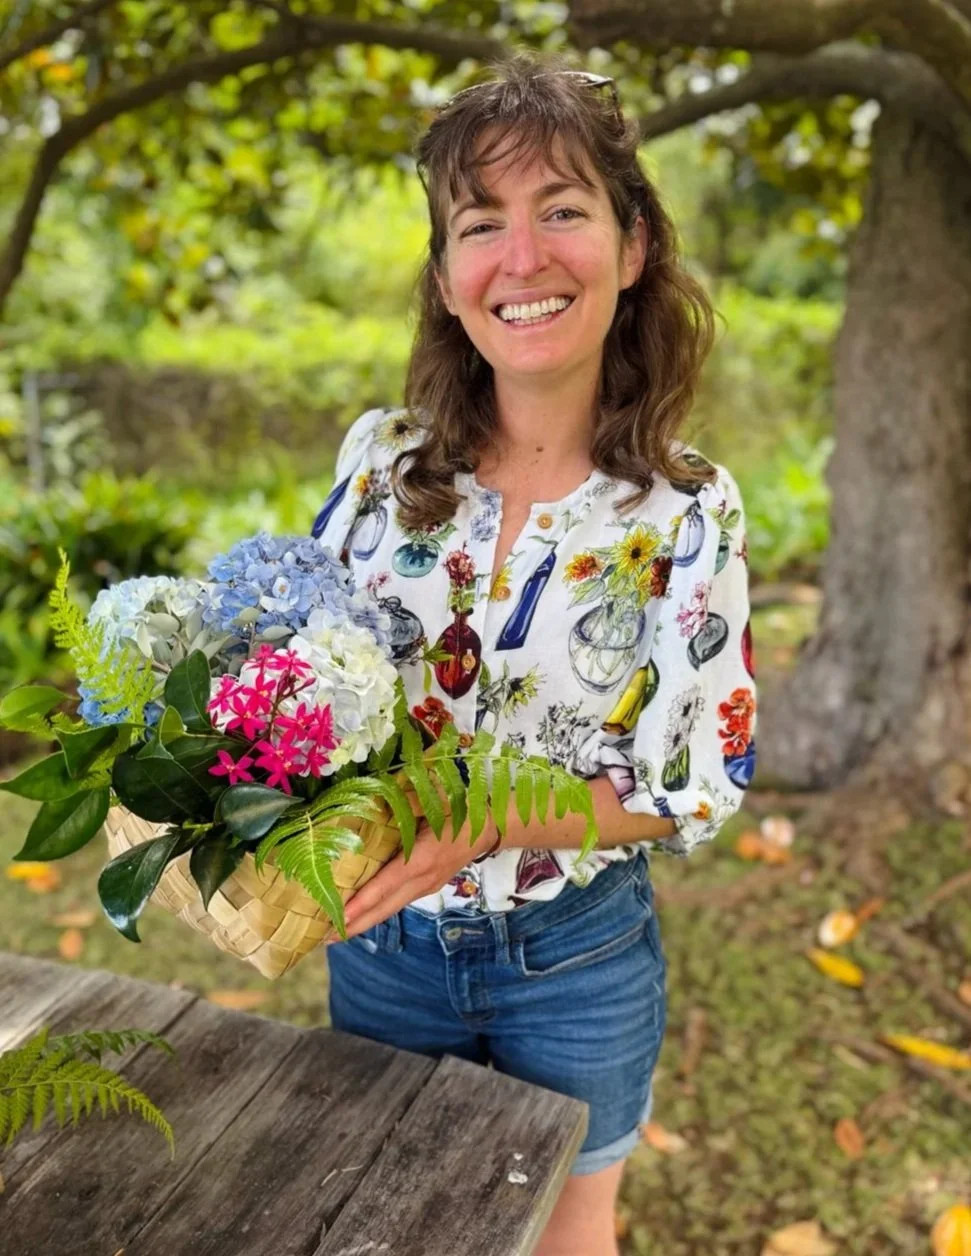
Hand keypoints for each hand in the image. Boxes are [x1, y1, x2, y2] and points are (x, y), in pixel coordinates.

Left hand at [337, 811, 498, 941]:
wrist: (488, 827)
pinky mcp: (427, 887)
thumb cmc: (459, 810)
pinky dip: (377, 910)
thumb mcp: (434, 800)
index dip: (362, 903)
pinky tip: (361, 914)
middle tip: (324, 938)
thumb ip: (406, 801)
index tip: (339, 917)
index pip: (386, 885)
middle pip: (385, 909)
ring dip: (364, 921)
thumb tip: (372, 796)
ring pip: (390, 909)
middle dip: (355, 925)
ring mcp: (426, 887)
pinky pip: (397, 902)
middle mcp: (422, 879)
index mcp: (422, 859)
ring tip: (335, 931)